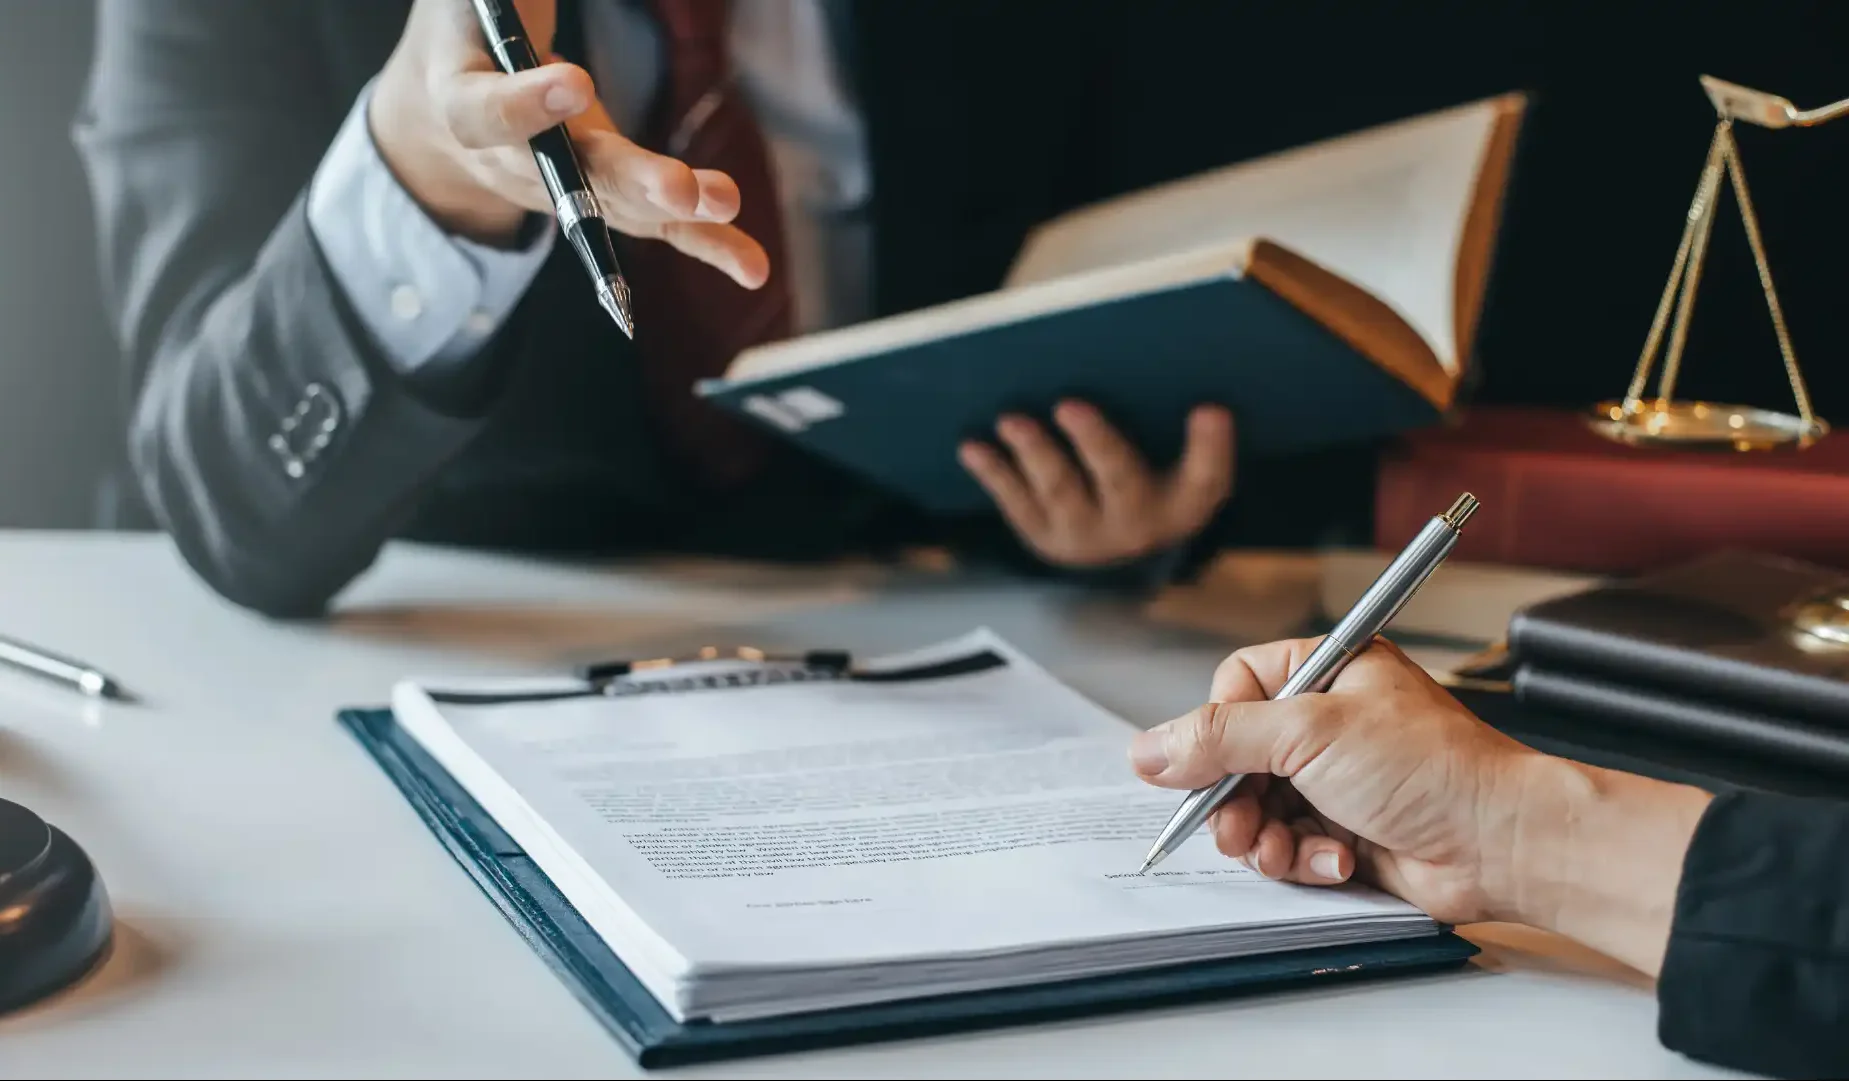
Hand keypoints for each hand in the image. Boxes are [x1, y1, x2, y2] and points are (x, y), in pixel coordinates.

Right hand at [367, 0, 765, 284]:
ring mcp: (569, 191)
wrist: (457, 103)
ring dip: (679, 211)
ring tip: (724, 202)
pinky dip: (711, 244)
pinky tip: (753, 269)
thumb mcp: (474, 3)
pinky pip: (661, 227)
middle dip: (630, 182)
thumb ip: (510, 1)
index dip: (527, 104)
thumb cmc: (471, 31)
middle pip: (574, 180)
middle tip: (676, 189)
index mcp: (462, 103)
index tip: (576, 81)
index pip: (486, 115)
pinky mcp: (612, 200)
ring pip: (623, 206)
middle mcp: (515, 163)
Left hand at [958, 401, 1233, 568]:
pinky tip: (972, 448)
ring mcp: (1086, 535)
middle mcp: (1138, 525)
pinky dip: (994, 473)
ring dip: (1034, 453)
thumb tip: (1170, 369)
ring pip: (1060, 492)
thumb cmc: (1156, 475)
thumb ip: (1183, 422)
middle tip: (1070, 405)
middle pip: (1120, 479)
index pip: (1207, 476)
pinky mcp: (1044, 537)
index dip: (1211, 446)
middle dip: (1095, 442)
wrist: (1120, 540)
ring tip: (1011, 421)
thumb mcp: (1181, 458)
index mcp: (1184, 502)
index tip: (1212, 408)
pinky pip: (1016, 504)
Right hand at [1128, 638, 1713, 973]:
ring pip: (1258, 807)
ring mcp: (1338, 777)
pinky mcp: (1347, 829)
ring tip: (1283, 848)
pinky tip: (1334, 858)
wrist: (1501, 842)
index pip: (1236, 686)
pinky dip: (1303, 858)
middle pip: (1237, 755)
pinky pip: (1291, 844)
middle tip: (1235, 823)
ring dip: (1264, 836)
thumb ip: (1220, 737)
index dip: (1217, 727)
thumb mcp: (1309, 733)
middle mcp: (1331, 720)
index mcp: (1328, 670)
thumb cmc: (1434, 768)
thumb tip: (1149, 749)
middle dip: (1233, 797)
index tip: (1207, 762)